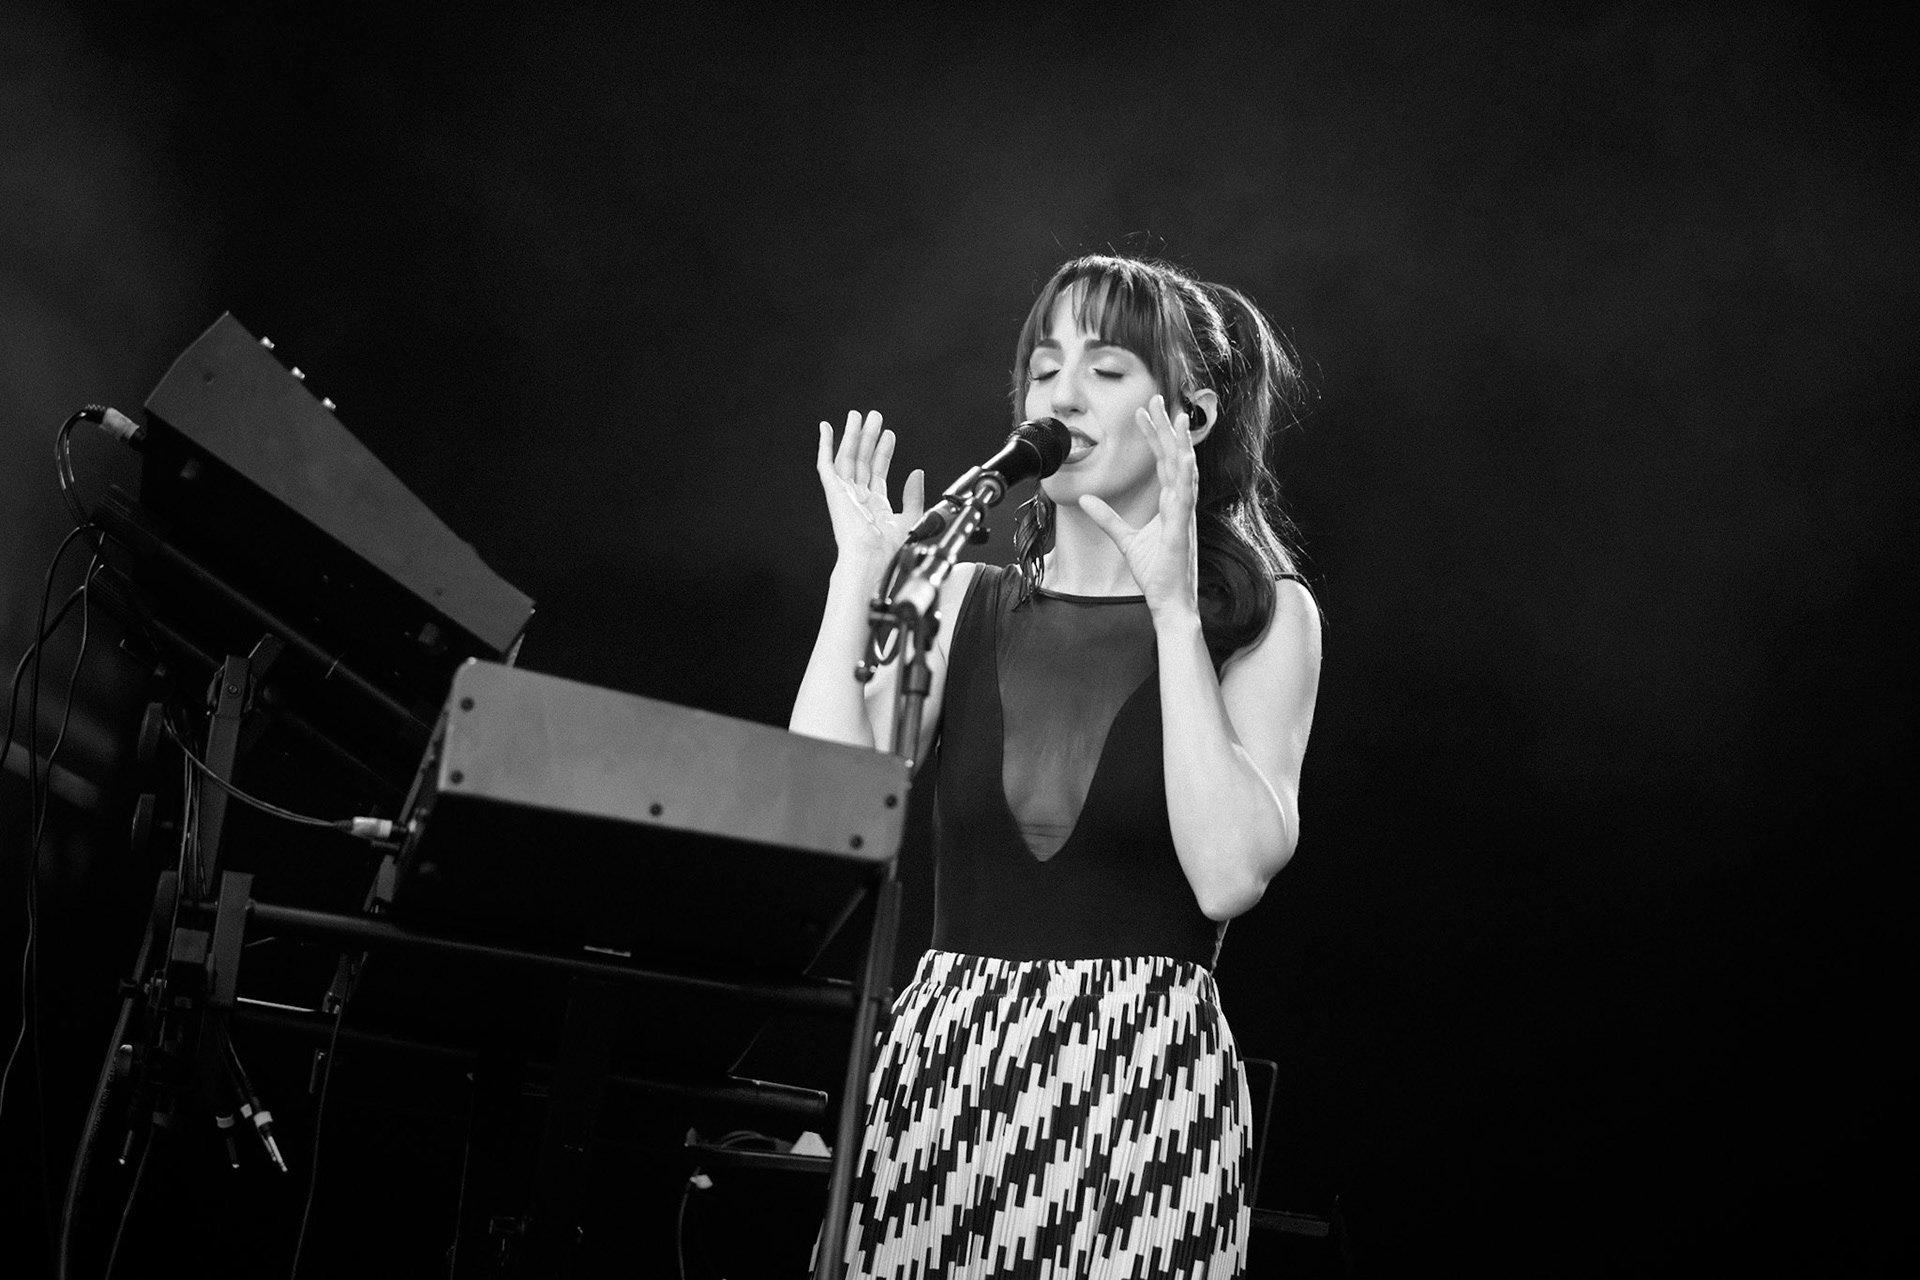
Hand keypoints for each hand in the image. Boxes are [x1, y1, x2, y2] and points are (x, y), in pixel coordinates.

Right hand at [815, 410, 925, 582]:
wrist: (872, 559)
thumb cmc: (888, 551)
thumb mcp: (911, 518)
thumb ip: (913, 495)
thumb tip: (917, 472)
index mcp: (875, 506)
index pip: (877, 471)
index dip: (883, 451)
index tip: (889, 434)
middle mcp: (858, 498)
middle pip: (862, 460)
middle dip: (868, 437)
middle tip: (874, 416)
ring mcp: (844, 494)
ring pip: (847, 457)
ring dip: (852, 435)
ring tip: (858, 416)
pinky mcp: (833, 492)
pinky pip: (826, 464)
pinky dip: (824, 445)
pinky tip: (826, 429)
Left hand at [1078, 395, 1199, 619]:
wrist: (1170, 603)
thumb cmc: (1157, 574)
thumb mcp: (1125, 540)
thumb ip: (1106, 517)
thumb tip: (1087, 497)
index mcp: (1170, 504)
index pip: (1163, 462)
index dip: (1154, 436)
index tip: (1143, 412)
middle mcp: (1180, 504)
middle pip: (1174, 457)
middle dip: (1165, 428)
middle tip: (1157, 399)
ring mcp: (1183, 515)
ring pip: (1185, 471)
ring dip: (1180, 443)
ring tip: (1177, 417)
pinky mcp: (1181, 530)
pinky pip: (1185, 498)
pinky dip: (1185, 477)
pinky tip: (1183, 457)